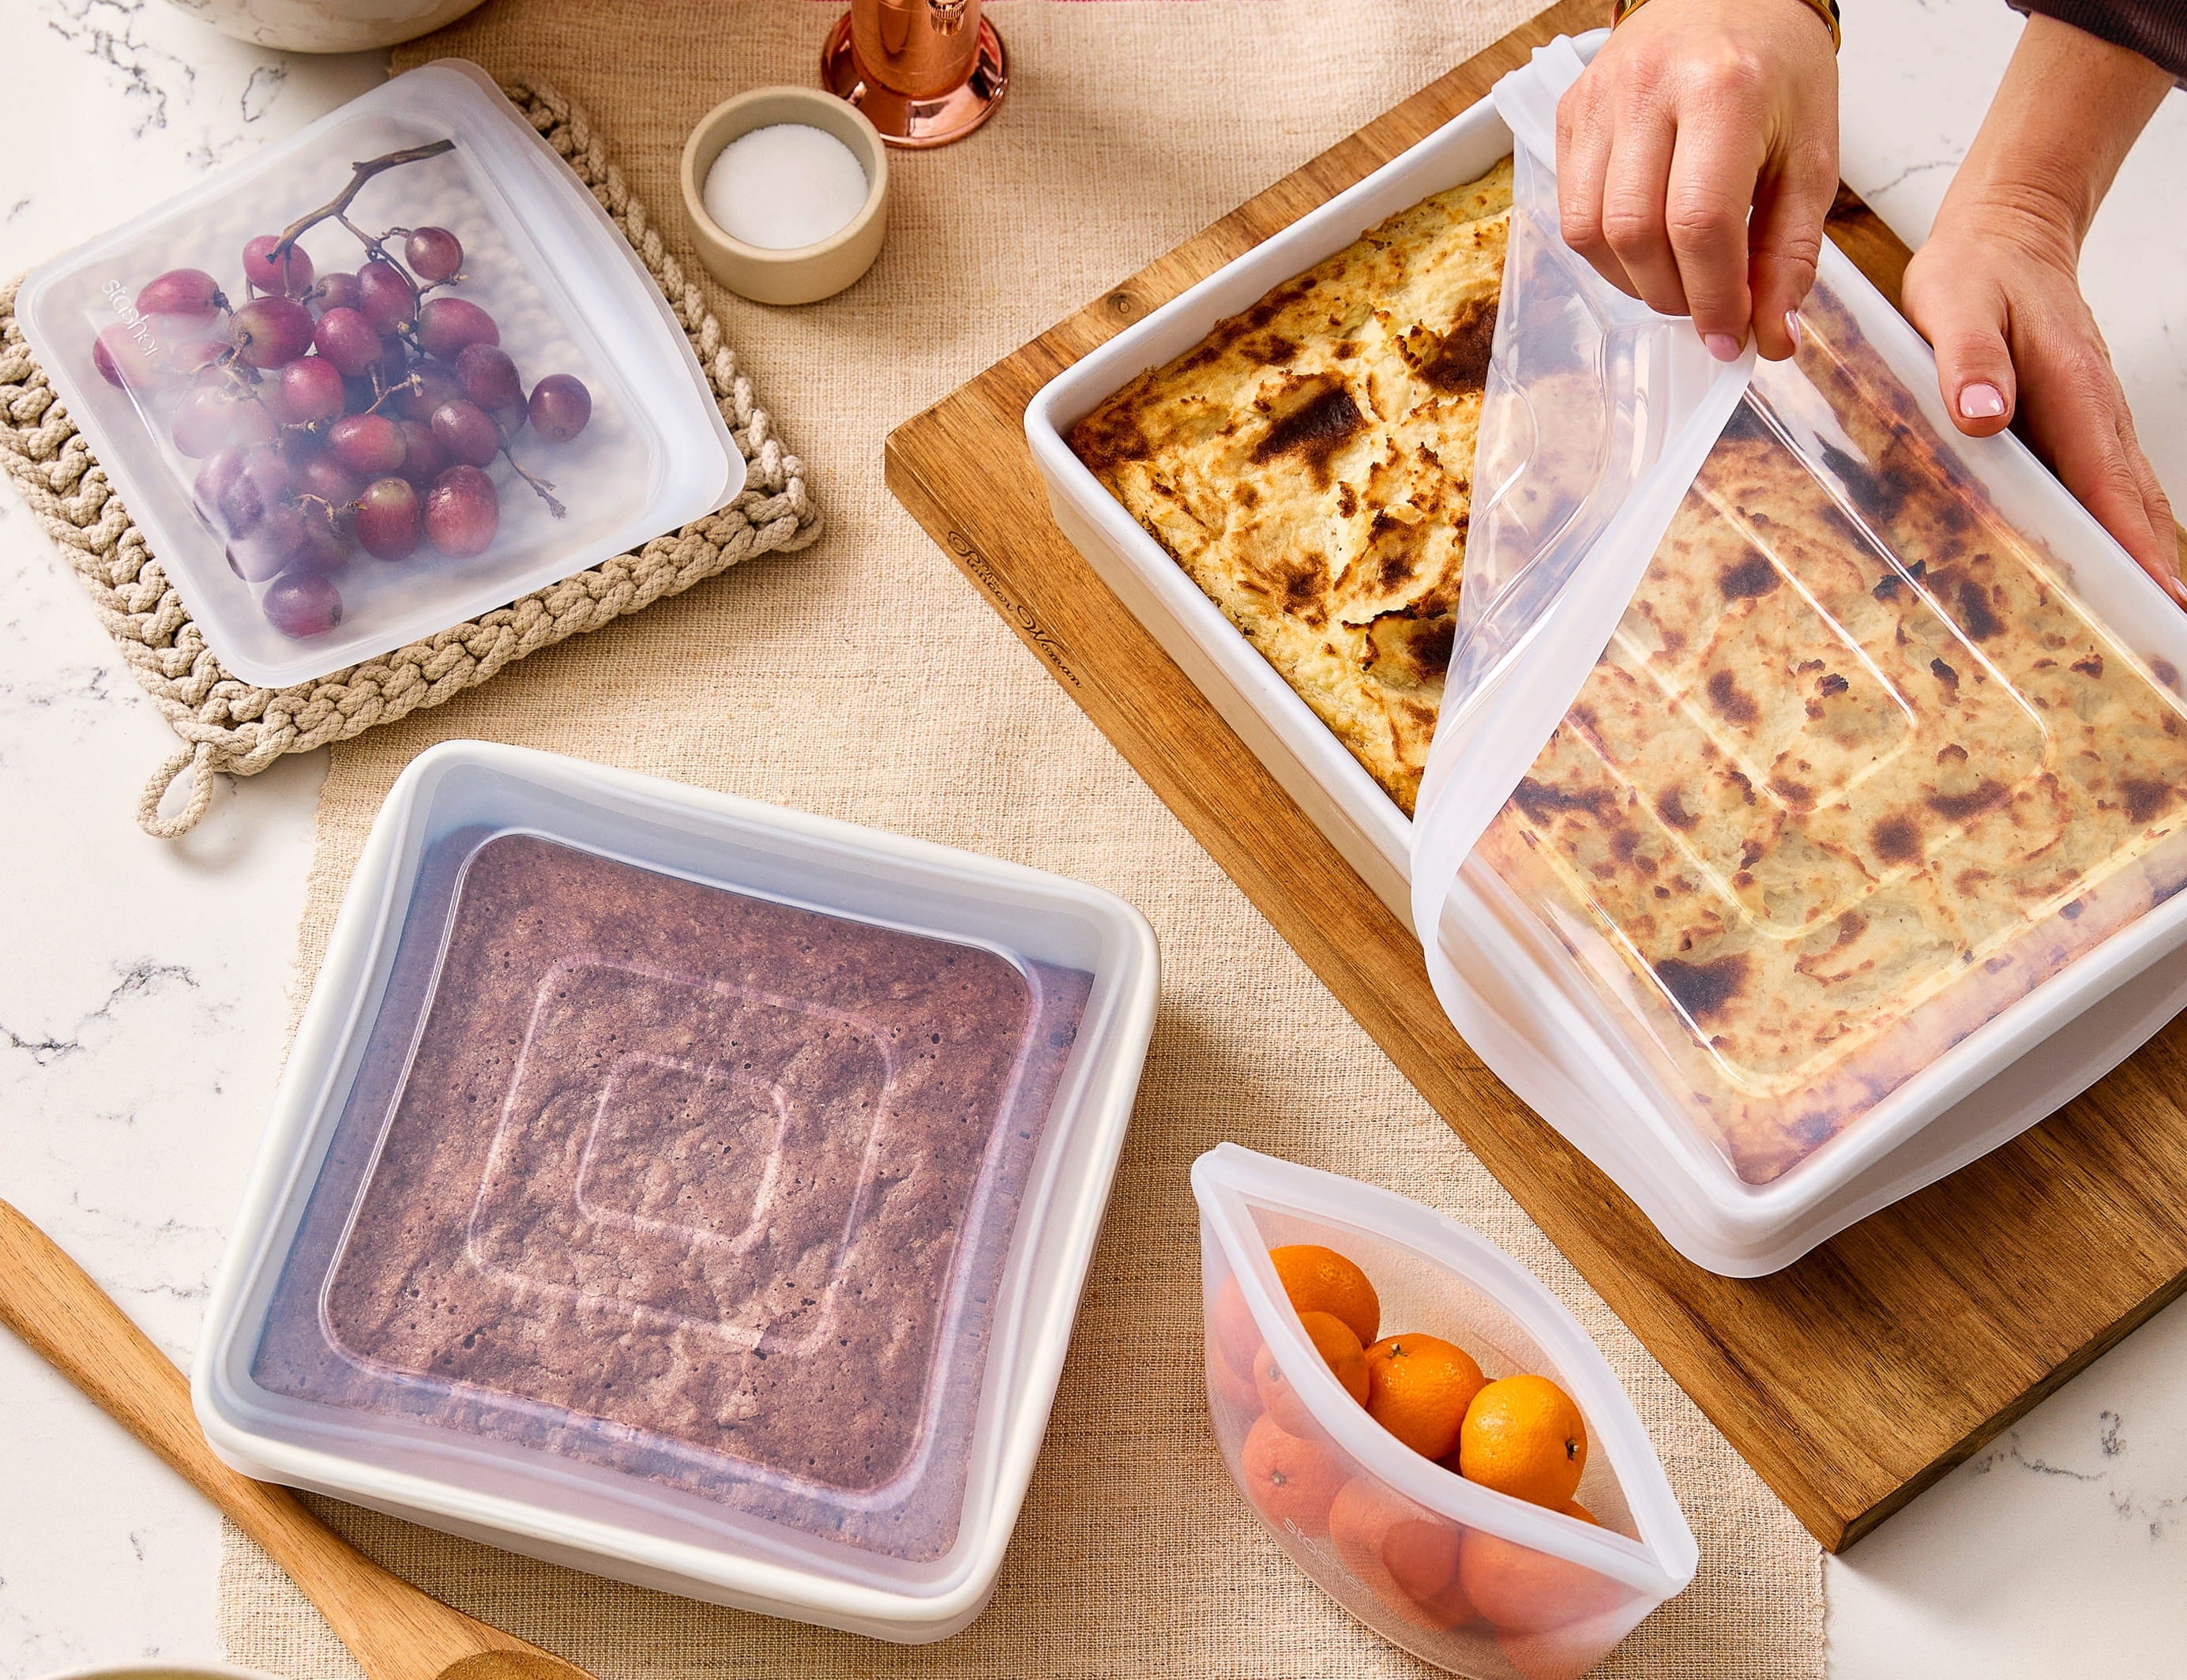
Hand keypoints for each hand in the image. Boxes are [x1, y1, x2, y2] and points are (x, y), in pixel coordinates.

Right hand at [1555, 0, 1838, 361]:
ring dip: (1635, 281)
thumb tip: (1772, 336)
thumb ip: (1791, 252)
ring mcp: (1598, 100)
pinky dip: (1608, 252)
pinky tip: (1646, 245)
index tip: (1731, 338)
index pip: (1700, 224)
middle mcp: (1647, 89)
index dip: (1713, 298)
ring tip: (1677, 278)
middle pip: (1636, 234)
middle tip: (1707, 310)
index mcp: (1722, 91)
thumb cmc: (1777, 69)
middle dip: (1673, 296)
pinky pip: (1570, 212)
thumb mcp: (1811, 157)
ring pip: (1590, 232)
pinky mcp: (1569, 113)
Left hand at [1904, 207, 2179, 595]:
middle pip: (2134, 507)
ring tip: (2136, 628)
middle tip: (2158, 637)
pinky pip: (2098, 490)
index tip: (2158, 596)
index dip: (2134, 544)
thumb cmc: (1976, 273)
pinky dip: (2110, 534)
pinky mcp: (2073, 432)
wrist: (2003, 238)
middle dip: (2149, 573)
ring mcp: (2090, 427)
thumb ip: (1967, 361)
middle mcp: (2096, 417)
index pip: (2110, 484)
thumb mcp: (1954, 305)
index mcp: (2074, 393)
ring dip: (2135, 560)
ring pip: (2125, 502)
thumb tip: (1983, 417)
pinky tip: (2093, 578)